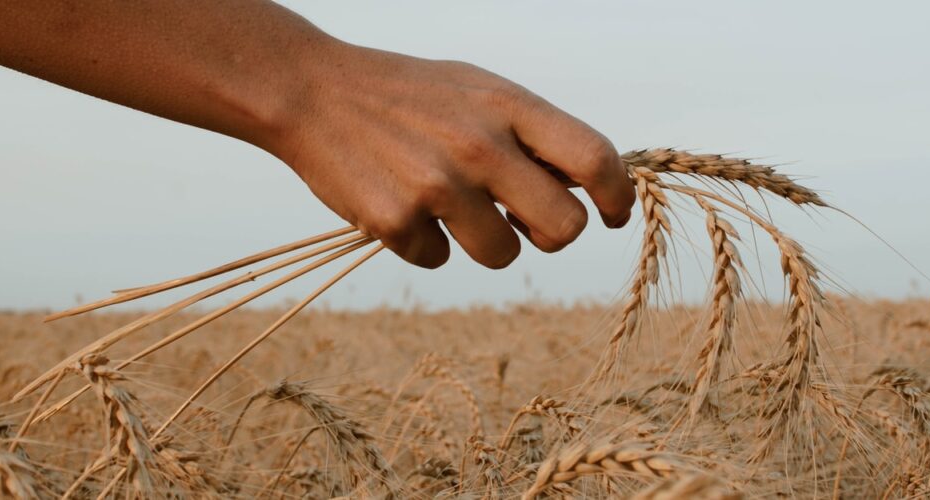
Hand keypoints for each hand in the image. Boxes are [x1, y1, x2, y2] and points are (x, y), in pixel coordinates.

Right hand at [261, 43, 634, 268]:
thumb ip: (530, 134)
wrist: (312, 91)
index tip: (613, 213)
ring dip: (486, 243)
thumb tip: (581, 189)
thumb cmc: (407, 94)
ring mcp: (438, 187)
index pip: (594, 158)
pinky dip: (424, 243)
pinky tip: (401, 204)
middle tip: (524, 222)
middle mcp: (480, 146)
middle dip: (549, 234)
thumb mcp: (477, 90)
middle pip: (563, 227)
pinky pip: (438, 260)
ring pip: (503, 255)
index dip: (616, 196)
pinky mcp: (396, 222)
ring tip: (450, 206)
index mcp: (508, 106)